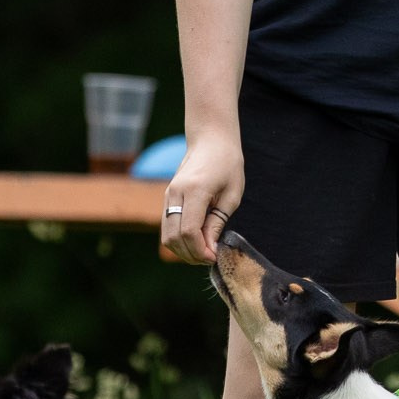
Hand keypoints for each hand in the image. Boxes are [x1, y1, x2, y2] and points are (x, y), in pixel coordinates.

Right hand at [161, 128, 242, 264]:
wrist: (210, 141)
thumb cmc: (227, 165)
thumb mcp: (232, 195)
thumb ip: (218, 222)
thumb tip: (210, 249)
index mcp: (195, 190)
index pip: (189, 231)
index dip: (200, 250)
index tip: (215, 257)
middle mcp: (176, 193)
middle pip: (174, 237)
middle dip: (191, 254)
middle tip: (210, 258)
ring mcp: (168, 195)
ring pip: (167, 235)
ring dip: (183, 250)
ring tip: (203, 252)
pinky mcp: (167, 198)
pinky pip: (167, 227)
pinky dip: (179, 240)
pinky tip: (196, 242)